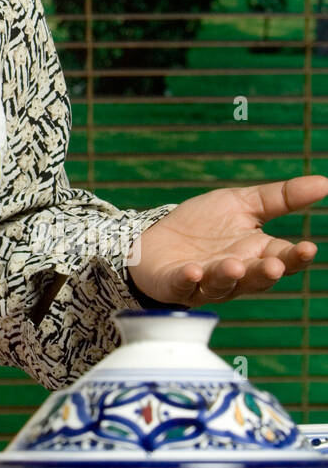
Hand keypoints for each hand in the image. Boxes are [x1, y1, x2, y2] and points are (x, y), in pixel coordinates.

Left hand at [128, 175, 327, 306]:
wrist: (156, 235)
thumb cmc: (203, 224)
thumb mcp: (243, 203)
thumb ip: (282, 198)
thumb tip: (325, 183)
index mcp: (257, 253)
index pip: (284, 258)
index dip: (296, 257)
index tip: (308, 248)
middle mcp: (237, 273)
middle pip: (256, 278)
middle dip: (265, 273)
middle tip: (274, 266)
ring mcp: (207, 281)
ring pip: (222, 284)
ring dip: (228, 275)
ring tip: (233, 265)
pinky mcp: (176, 283)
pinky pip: (184, 284)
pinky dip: (189, 279)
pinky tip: (193, 271)